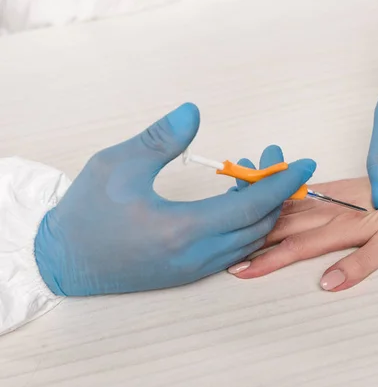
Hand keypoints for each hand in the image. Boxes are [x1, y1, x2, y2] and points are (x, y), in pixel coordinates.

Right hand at [34, 103, 315, 295]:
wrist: (63, 261)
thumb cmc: (86, 212)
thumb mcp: (118, 164)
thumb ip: (161, 138)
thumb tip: (194, 112)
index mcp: (183, 229)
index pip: (252, 205)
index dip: (281, 182)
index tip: (304, 162)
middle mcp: (197, 256)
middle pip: (258, 224)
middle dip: (274, 190)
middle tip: (270, 159)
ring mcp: (195, 269)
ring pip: (248, 239)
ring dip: (259, 208)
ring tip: (245, 174)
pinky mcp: (188, 273)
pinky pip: (233, 249)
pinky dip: (243, 225)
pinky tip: (231, 201)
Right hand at [228, 174, 377, 290]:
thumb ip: (361, 264)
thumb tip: (326, 283)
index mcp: (344, 225)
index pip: (298, 246)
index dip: (268, 259)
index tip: (242, 270)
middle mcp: (333, 208)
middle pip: (285, 225)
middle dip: (253, 239)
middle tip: (223, 250)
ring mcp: (335, 195)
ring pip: (289, 207)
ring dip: (260, 216)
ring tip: (233, 222)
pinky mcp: (341, 186)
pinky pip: (303, 192)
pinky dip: (280, 198)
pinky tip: (267, 200)